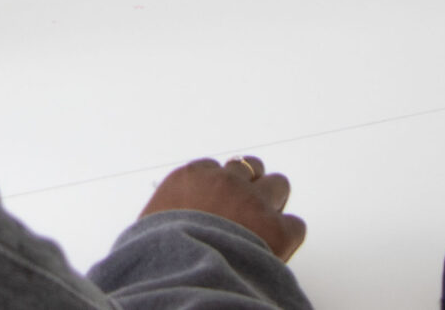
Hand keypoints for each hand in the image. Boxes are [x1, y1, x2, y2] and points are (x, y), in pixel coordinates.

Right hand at [141, 156, 305, 261]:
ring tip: (265, 228)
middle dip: (251, 187)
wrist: (182, 279)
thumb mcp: (150, 228)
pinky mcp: (279, 229)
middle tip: (248, 214)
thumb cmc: (157, 260)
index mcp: (191, 177)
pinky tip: (275, 253)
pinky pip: (294, 225)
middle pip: (250, 166)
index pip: (215, 168)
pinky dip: (287, 238)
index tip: (220, 205)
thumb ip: (166, 215)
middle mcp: (225, 181)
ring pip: (278, 184)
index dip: (221, 188)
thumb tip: (164, 227)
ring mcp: (254, 202)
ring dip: (273, 204)